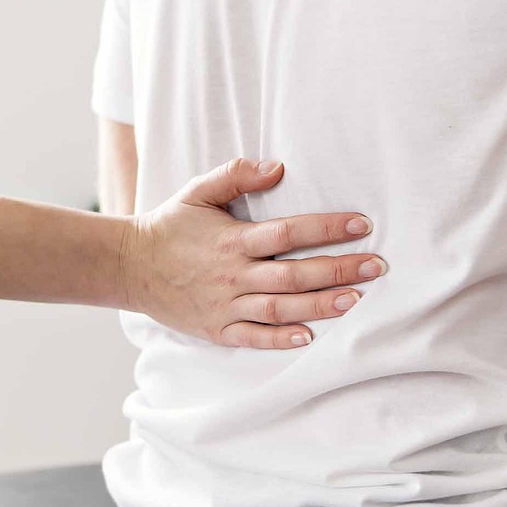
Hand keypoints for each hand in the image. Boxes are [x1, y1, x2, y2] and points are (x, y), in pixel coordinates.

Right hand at [125, 158, 386, 348]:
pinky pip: (253, 337)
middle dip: (339, 270)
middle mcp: (233, 274)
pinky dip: (281, 339)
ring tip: (355, 300)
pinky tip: (310, 336)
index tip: (362, 224)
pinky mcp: (218, 329)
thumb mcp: (198, 191)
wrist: (130, 266)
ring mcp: (226, 305)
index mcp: (233, 239)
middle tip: (376, 266)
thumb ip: (236, 174)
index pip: (289, 232)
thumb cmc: (170, 226)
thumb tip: (278, 167)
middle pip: (294, 274)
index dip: (328, 228)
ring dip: (320, 305)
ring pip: (280, 309)